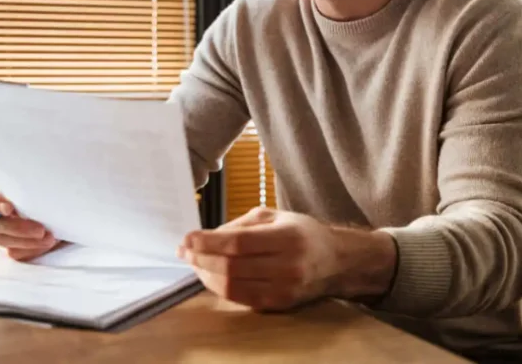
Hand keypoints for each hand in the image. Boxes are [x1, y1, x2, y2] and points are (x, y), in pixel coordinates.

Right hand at [0, 177, 58, 260]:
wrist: (53, 207)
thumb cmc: (43, 189)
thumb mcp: (38, 183)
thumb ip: (32, 186)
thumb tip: (38, 192)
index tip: (9, 208)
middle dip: (18, 228)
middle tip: (41, 230)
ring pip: (1, 240)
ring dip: (27, 242)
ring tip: (49, 238)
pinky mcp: (5, 246)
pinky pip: (12, 252)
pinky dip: (30, 250)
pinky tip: (45, 245)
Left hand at [177, 207, 395, 311]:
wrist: (336, 261)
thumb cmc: (303, 233)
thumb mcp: (275, 216)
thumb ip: (242, 224)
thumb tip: (208, 236)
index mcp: (287, 237)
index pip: (238, 243)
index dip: (208, 242)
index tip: (187, 238)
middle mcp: (287, 265)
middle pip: (231, 267)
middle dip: (201, 259)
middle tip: (185, 250)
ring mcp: (284, 289)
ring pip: (232, 287)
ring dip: (206, 275)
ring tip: (195, 263)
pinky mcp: (280, 304)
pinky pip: (241, 299)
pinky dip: (221, 289)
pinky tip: (211, 277)